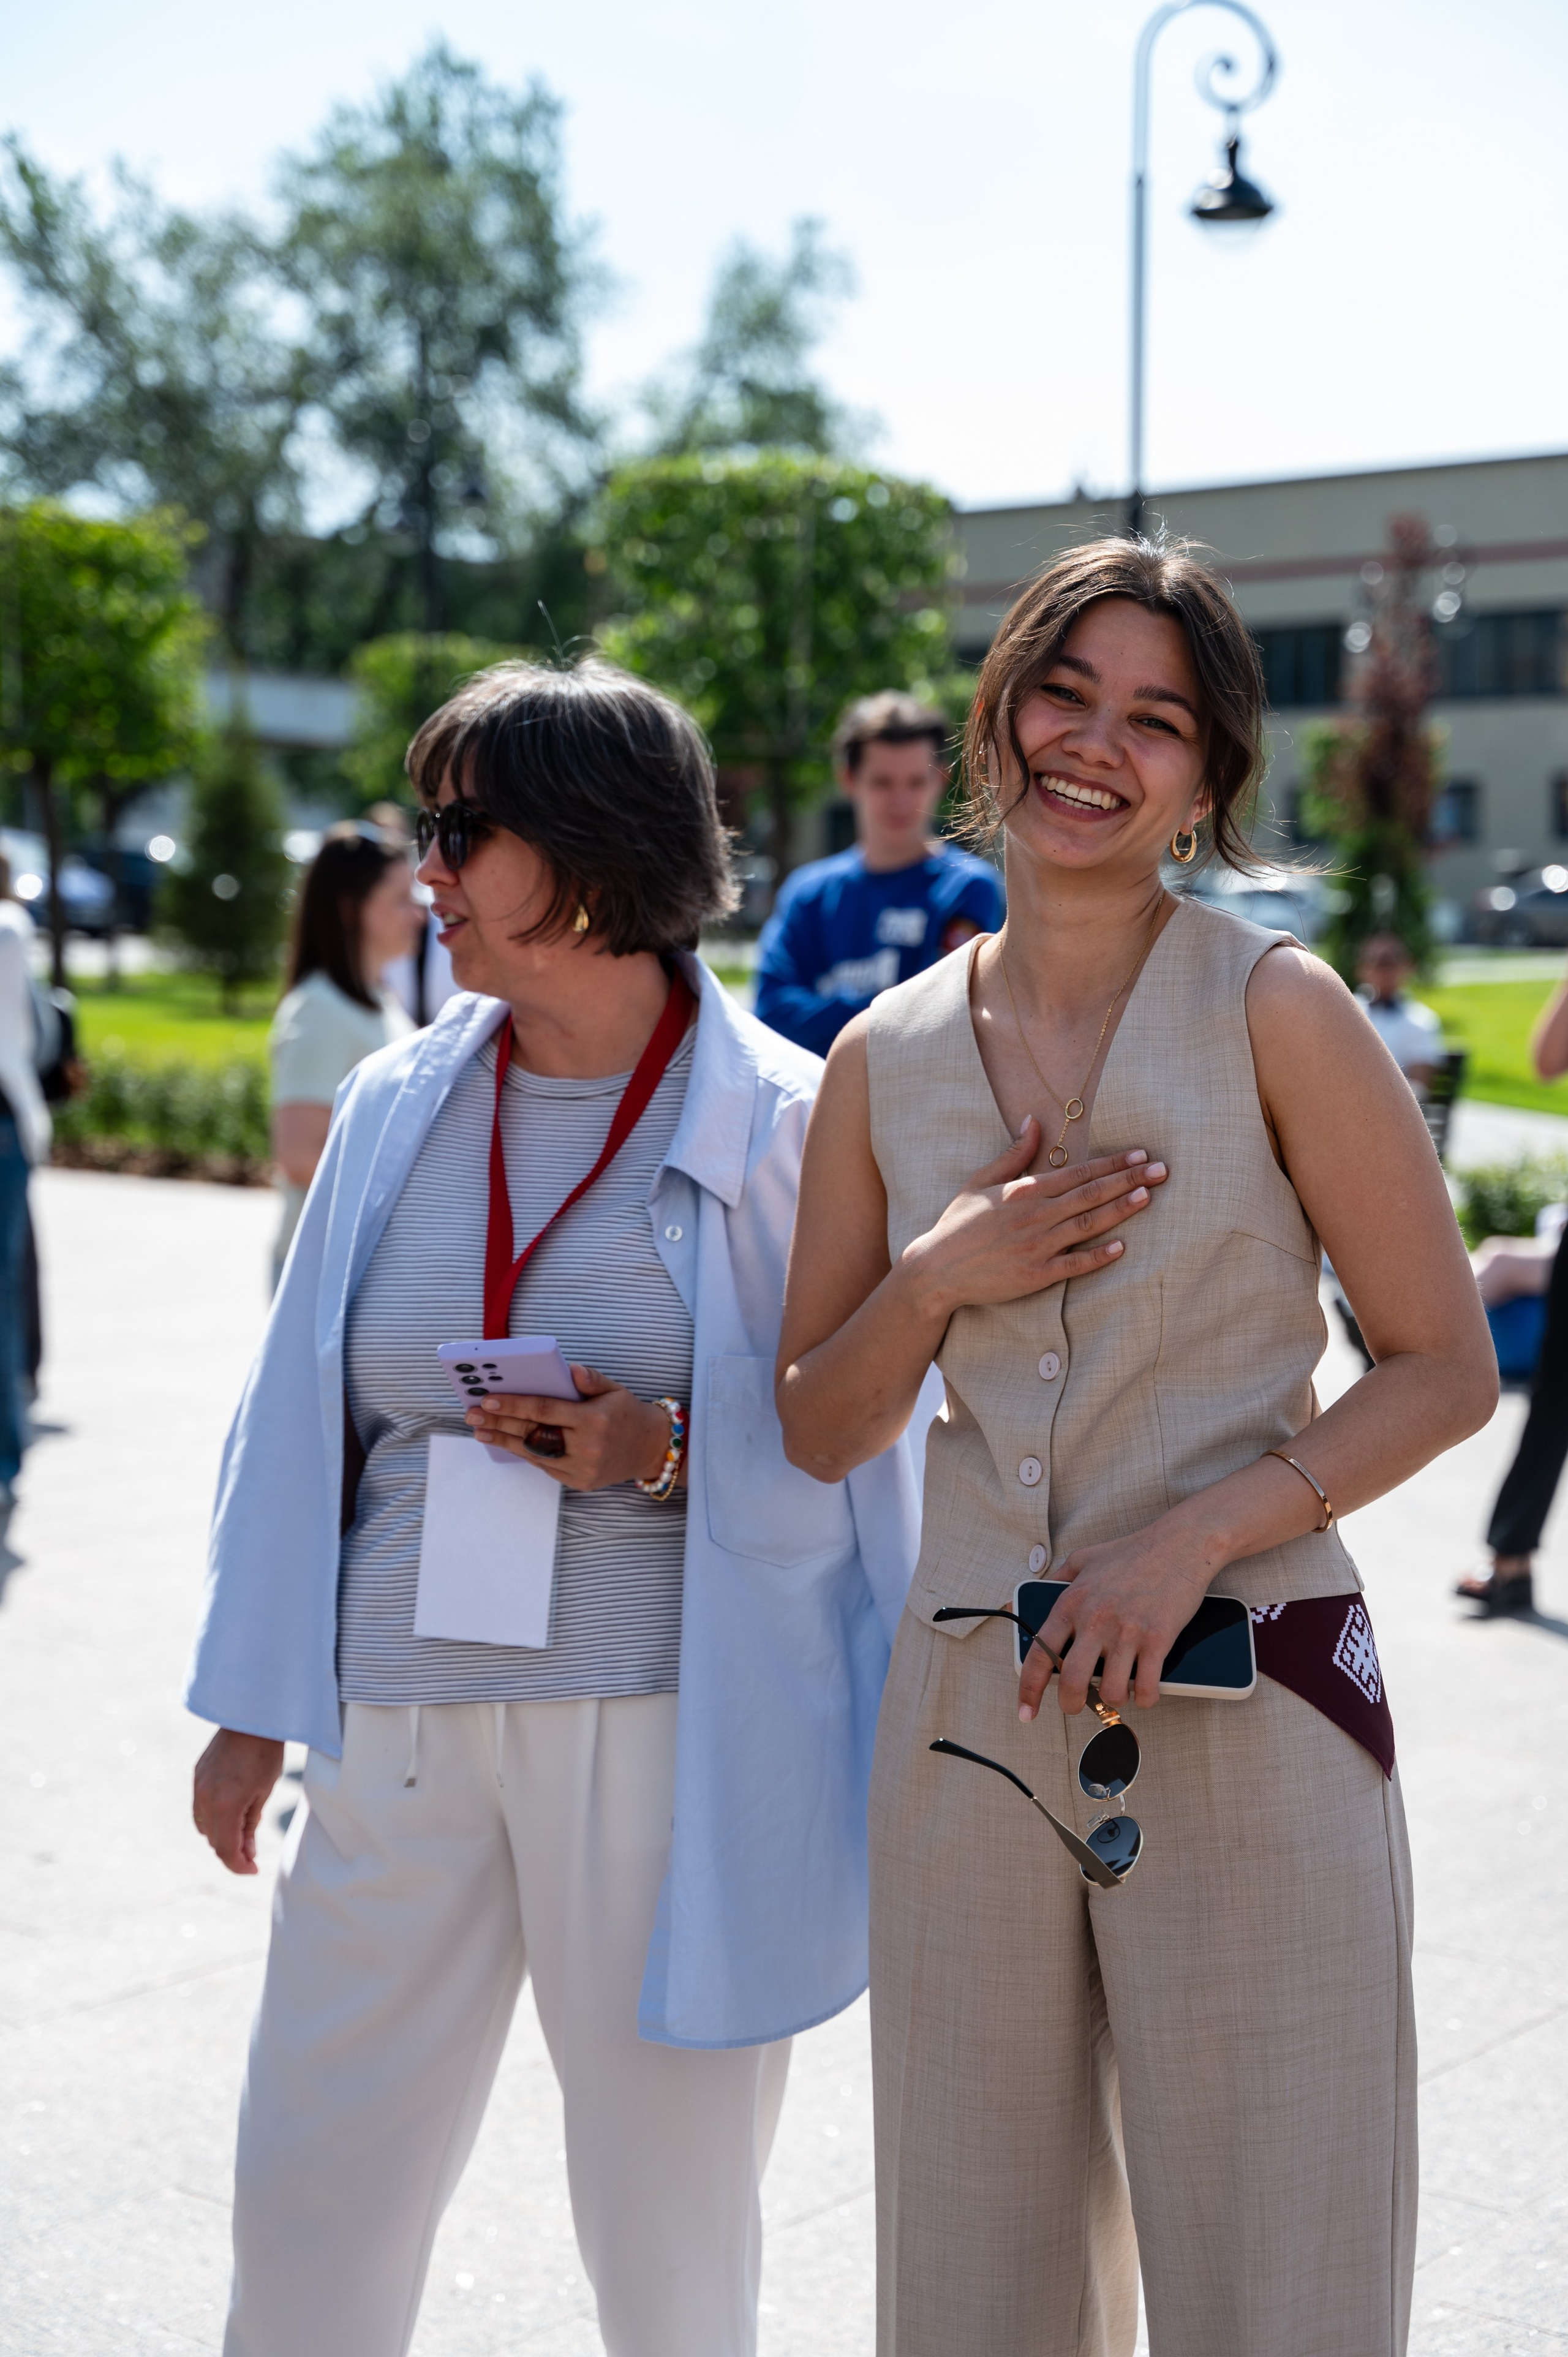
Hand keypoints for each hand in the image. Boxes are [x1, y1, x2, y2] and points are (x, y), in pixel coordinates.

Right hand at [192, 1729, 284, 1874]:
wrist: (250, 1717)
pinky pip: (200, 1809)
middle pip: (214, 1840)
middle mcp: (205, 1798)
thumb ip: (251, 1825)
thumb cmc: (264, 1753)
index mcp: (224, 1804)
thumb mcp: (263, 1792)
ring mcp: (197, 1787)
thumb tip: (247, 1853)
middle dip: (232, 1851)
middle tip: (252, 1853)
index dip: (239, 1865)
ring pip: (204, 1827)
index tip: (254, 1870)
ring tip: (243, 1833)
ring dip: (221, 1836)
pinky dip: (213, 1819)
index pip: (226, 1849)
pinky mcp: (196, 1776)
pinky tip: (231, 1815)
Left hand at [467, 1365, 675, 1491]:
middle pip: (533, 1434)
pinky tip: (505, 1441)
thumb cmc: (627, 1414)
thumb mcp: (615, 1389)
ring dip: (504, 1441)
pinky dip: (524, 1453)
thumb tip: (568, 1369)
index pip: (545, 1411)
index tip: (488, 1399)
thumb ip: (590, 1379)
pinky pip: (545, 1466)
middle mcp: (587, 1447)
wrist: (651, 1450)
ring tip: (480, 1430)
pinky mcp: (579, 1482)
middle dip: (499, 1423)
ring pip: (534, 1453)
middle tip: (472, 1414)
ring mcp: (582, 1468)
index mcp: (594, 1420)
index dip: (514, 1405)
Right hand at [898, 1123, 1166, 1322]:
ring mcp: (1036, 1246)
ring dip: (1120, 1210)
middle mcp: (1034, 1216)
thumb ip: (1013, 1153)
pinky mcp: (1035, 1276)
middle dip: (1129, 1180)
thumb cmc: (957, 1224)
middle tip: (1162, 1169)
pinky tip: (1122, 1246)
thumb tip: (1034, 1121)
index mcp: (1024, 1191)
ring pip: (1088, 1225)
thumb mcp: (979, 1180)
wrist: (935, 1270)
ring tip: (1149, 1197)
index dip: (1112, 1163)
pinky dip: (1098, 1256)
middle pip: (1090, 1194)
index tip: (1140, 1154)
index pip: (1078, 1172)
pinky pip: (1074, 1265)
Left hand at [1018, 1515, 1216, 1719]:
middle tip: (1077, 1707)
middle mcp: (1095, 1619)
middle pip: (1073, 1682)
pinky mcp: (1158, 1639)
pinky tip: (1144, 1691)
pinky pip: (1147, 1686)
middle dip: (1072, 1705)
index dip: (1028, 1689)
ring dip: (1113, 1700)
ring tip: (1116, 1692)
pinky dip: (1144, 1698)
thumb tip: (1032, 1596)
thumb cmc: (1132, 1551)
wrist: (1180, 1544)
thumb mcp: (1083, 1558)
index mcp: (1072, 1602)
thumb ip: (1057, 1579)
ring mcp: (1128, 1631)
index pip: (1040, 1654)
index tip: (1026, 1712)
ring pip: (1112, 1691)